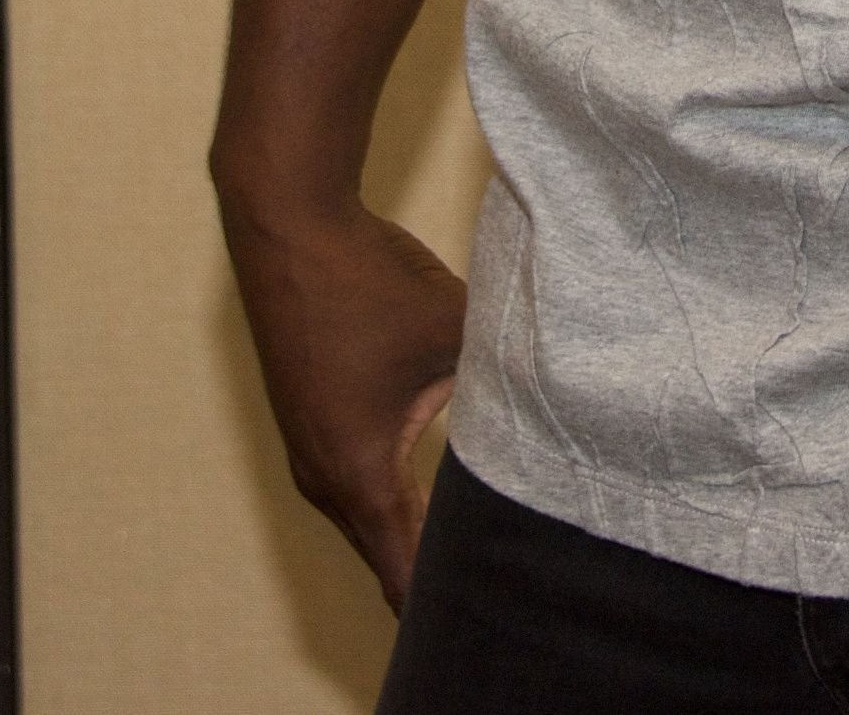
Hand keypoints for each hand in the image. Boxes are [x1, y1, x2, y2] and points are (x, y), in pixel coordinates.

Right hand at [224, 193, 469, 604]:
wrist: (289, 225)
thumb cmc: (369, 280)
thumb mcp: (454, 333)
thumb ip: (503, 381)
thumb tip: (559, 410)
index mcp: (359, 475)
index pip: (404, 576)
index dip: (444, 608)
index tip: (488, 624)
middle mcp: (324, 479)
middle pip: (387, 560)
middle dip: (437, 584)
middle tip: (498, 600)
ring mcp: (310, 452)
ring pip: (371, 524)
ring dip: (414, 543)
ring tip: (472, 564)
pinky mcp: (310, 423)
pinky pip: (356, 488)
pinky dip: (393, 508)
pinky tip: (435, 506)